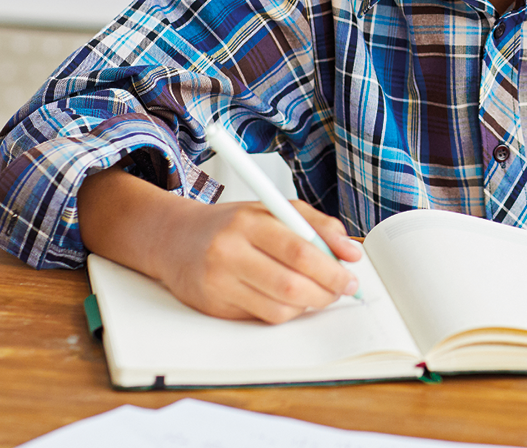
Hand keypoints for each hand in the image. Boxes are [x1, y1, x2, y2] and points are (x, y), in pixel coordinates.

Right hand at [78, 167, 360, 323]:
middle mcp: (230, 252)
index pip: (299, 249)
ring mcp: (219, 282)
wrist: (176, 239)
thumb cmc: (233, 223)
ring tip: (318, 292)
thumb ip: (317, 225)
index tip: (351, 275)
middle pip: (290, 284)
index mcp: (249, 221)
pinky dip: (286, 311)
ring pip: (279, 308)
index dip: (331, 268)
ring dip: (308, 305)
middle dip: (326, 291)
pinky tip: (291, 298)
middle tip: (342, 290)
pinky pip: (262, 318)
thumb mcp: (275, 208)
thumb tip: (351, 252)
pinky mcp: (213, 307)